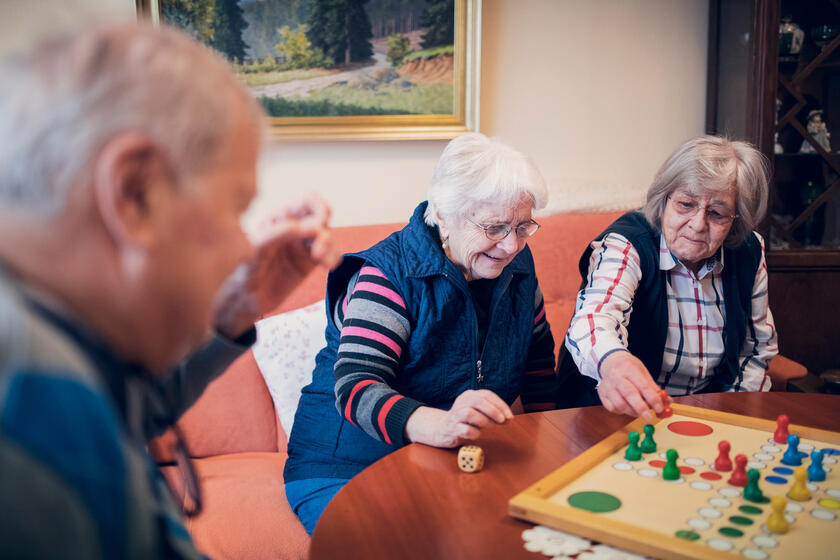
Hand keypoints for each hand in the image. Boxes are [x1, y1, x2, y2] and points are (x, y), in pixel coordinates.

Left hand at [213, 194, 340, 338]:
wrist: (243, 301)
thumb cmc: (242, 271)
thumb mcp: (256, 249)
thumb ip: (279, 234)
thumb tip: (310, 226)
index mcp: (278, 218)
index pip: (307, 201)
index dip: (319, 207)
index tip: (321, 222)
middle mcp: (293, 229)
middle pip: (322, 220)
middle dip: (324, 234)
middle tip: (317, 252)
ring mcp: (302, 247)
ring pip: (328, 238)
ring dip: (331, 247)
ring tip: (324, 262)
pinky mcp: (309, 264)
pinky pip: (330, 255)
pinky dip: (334, 258)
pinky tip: (328, 266)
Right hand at [404, 390, 513, 447]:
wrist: (442, 429)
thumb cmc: (465, 421)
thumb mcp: (479, 412)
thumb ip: (494, 414)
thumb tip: (509, 418)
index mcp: (469, 395)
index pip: (486, 394)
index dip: (500, 404)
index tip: (509, 416)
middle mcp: (461, 402)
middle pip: (477, 401)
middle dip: (493, 411)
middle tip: (501, 421)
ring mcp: (455, 415)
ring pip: (470, 413)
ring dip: (483, 421)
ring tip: (487, 427)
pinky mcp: (452, 428)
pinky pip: (465, 430)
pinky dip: (474, 433)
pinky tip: (476, 434)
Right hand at [597, 351, 663, 420]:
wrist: (610, 361)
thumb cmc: (628, 367)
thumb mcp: (643, 372)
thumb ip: (653, 388)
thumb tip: (667, 402)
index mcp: (629, 369)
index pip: (643, 386)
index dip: (653, 399)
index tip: (660, 408)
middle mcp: (616, 376)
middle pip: (629, 395)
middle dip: (641, 408)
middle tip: (649, 417)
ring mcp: (607, 385)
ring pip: (619, 404)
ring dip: (632, 411)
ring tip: (639, 411)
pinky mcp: (601, 394)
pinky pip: (612, 408)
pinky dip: (622, 411)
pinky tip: (627, 407)